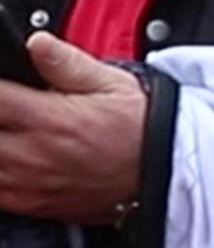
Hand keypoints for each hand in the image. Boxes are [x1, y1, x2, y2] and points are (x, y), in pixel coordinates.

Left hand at [0, 34, 149, 226]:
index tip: (6, 87)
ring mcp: (29, 182)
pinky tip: (10, 159)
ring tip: (11, 133)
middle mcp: (33, 153)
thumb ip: (66, 62)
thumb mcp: (111, 83)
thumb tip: (36, 43)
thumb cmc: (140, 127)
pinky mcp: (31, 204)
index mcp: (49, 119)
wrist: (165, 172)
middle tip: (10, 110)